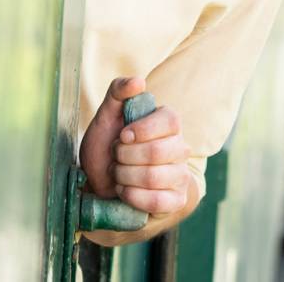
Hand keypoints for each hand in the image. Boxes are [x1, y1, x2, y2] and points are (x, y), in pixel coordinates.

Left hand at [79, 75, 191, 215]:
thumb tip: (139, 81)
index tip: (122, 136)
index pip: (170, 122)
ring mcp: (180, 176)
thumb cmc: (107, 145)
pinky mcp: (176, 200)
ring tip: (118, 174)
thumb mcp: (106, 115)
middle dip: (125, 157)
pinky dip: (133, 197)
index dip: (142, 130)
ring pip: (154, 178)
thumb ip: (118, 92)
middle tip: (116, 158)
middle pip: (157, 152)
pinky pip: (158, 201)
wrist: (102, 182)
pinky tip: (124, 191)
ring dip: (125, 177)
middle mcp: (180, 148)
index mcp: (169, 123)